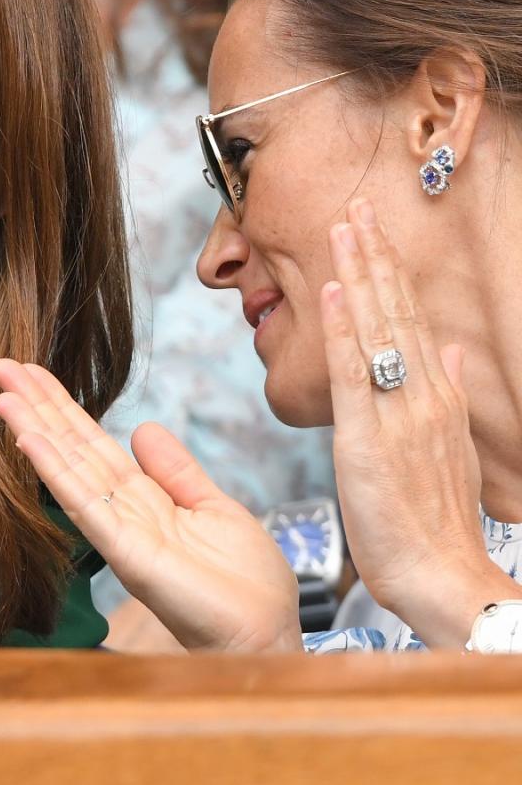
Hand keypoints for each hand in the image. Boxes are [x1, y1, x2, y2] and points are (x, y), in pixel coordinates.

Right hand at [0, 359, 300, 652]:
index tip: (32, 373)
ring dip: (33, 432)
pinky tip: (28, 442)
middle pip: (72, 449)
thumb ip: (176, 470)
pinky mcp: (126, 553)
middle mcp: (122, 511)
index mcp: (144, 498)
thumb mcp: (213, 506)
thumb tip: (143, 429)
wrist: (267, 631)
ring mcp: (119, 531)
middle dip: (37, 408)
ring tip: (1, 396)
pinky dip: (55, 472)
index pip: (93, 443)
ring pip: (69, 471)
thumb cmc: (245, 582)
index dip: (63, 407)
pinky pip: (85, 505)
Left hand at [322, 198, 509, 644]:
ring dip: (359, 275)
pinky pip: (355, 373)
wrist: (445, 576)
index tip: (374, 232)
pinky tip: (336, 292)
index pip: (410, 319)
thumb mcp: (448, 450)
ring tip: (345, 228)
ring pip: (377, 330)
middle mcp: (421, 394)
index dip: (390, 273)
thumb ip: (445, 395)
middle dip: (374, 257)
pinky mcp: (369, 437)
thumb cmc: (435, 522)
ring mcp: (397, 412)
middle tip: (356, 208)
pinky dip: (344, 329)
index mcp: (435, 396)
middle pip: (396, 312)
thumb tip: (444, 350)